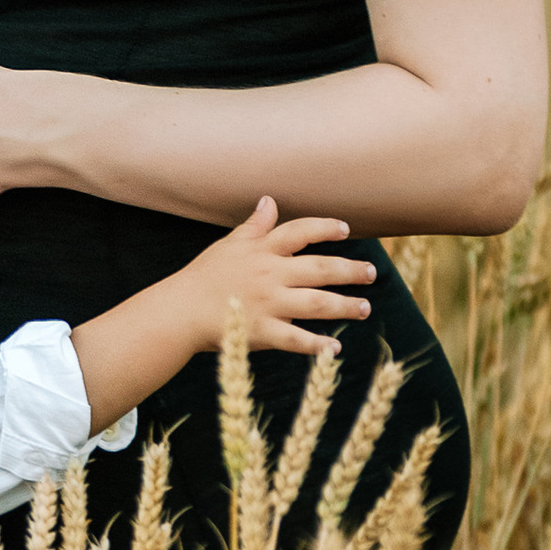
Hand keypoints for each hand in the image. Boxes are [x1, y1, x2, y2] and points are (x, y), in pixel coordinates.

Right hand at [183, 198, 374, 356]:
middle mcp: (269, 275)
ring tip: (364, 308)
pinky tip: (335, 348)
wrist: (178, 312)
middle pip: (320, 269)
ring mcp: (267, 304)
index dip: (325, 228)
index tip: (346, 230)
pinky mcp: (261, 332)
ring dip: (345, 306)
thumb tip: (270, 200)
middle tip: (371, 273)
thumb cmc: (203, 277)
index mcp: (261, 251)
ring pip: (316, 303)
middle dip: (350, 270)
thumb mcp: (228, 244)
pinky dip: (317, 345)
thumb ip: (254, 225)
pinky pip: (296, 339)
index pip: (300, 232)